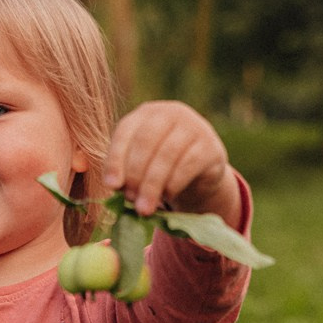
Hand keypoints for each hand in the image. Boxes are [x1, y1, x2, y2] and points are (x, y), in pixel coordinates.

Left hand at [103, 101, 237, 223]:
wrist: (199, 173)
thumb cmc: (161, 168)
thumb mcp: (140, 165)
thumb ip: (126, 172)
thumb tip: (116, 186)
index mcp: (145, 114)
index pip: (125, 132)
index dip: (116, 159)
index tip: (111, 185)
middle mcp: (169, 113)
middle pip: (146, 141)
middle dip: (135, 174)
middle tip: (131, 200)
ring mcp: (193, 126)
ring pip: (167, 154)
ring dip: (152, 184)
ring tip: (145, 208)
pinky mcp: (210, 146)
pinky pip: (189, 164)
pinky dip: (174, 183)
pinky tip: (167, 197)